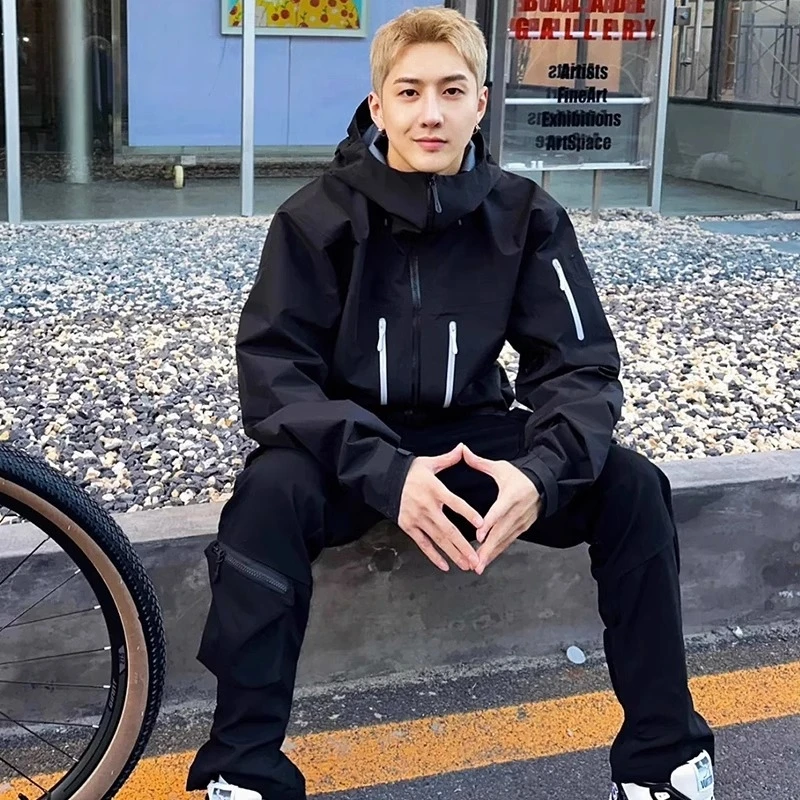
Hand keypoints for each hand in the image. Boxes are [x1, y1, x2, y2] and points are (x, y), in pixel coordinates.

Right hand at [397, 443, 482, 572]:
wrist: (384, 479)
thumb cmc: (409, 471)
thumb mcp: (428, 463)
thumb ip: (448, 459)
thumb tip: (463, 448)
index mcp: (434, 490)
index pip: (455, 503)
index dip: (468, 513)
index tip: (482, 524)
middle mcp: (426, 507)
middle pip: (448, 529)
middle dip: (463, 546)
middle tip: (476, 558)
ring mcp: (417, 519)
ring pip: (438, 540)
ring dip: (453, 554)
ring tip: (466, 564)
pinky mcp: (408, 527)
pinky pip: (423, 544)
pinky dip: (433, 556)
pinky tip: (444, 565)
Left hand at [462, 444, 542, 574]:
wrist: (544, 483)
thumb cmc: (519, 476)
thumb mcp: (500, 467)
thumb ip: (479, 462)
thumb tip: (462, 449)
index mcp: (511, 496)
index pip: (499, 511)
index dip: (489, 524)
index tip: (479, 535)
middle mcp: (517, 512)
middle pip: (501, 532)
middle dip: (488, 548)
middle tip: (475, 561)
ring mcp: (521, 522)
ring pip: (504, 541)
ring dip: (491, 554)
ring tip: (478, 566)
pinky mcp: (523, 528)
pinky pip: (508, 541)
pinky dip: (498, 551)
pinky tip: (487, 560)